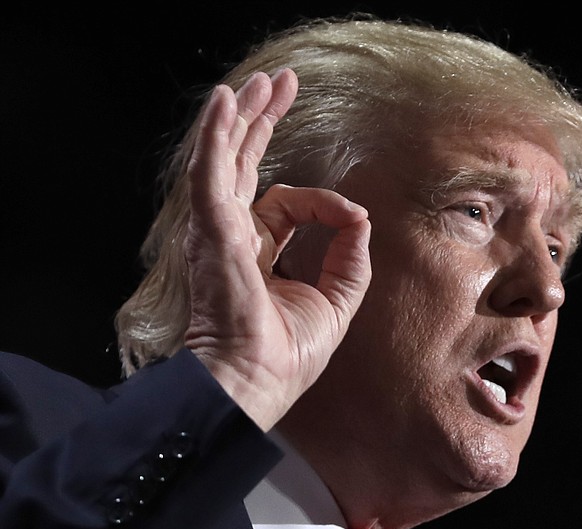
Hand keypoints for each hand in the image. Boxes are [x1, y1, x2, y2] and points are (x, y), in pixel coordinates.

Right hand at [183, 69, 371, 430]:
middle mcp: (233, 236)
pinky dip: (216, 135)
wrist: (254, 381)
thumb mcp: (336, 302)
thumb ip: (349, 257)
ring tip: (259, 83)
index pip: (285, 205)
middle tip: (278, 86)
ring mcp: (218, 231)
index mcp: (258, 253)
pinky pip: (211, 171)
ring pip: (227, 160)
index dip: (322, 202)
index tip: (347, 215)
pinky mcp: (212, 230)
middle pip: (245, 167)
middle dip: (262, 124)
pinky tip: (226, 102)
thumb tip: (359, 215)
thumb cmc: (285, 356)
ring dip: (242, 118)